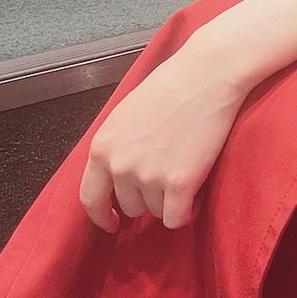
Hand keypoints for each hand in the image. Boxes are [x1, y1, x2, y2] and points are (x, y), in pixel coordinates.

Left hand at [79, 45, 253, 232]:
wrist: (206, 75)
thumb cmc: (170, 86)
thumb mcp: (125, 115)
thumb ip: (116, 147)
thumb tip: (116, 176)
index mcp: (101, 147)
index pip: (90, 197)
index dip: (102, 215)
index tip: (113, 222)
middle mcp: (120, 166)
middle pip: (129, 205)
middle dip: (147, 198)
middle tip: (167, 179)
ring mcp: (149, 176)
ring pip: (155, 211)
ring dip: (169, 201)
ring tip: (185, 176)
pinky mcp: (179, 182)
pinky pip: (176, 218)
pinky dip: (186, 213)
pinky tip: (195, 198)